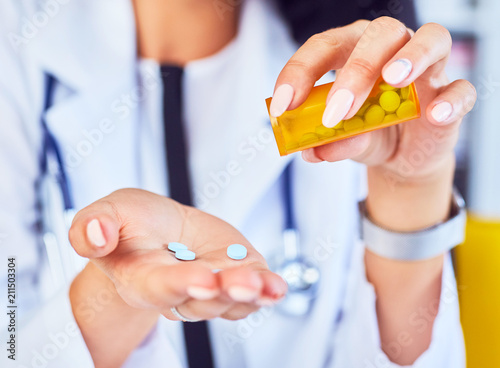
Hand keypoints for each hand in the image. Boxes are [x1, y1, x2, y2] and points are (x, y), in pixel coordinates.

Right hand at [69, 189, 286, 321]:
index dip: (180, 285)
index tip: (201, 278)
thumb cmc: (133, 224)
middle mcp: (180, 292)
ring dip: (249, 294)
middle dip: (221, 293)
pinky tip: (276, 287)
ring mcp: (212, 287)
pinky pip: (252, 291)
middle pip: (201, 300)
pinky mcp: (236, 275)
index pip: (161, 287)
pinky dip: (266, 290)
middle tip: (238, 283)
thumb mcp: (107, 212)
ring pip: (230, 300)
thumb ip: (92, 225)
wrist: (161, 228)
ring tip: (263, 284)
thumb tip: (95, 236)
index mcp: (143, 279)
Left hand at [270, 17, 475, 182]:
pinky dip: (451, 99)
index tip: (282, 106)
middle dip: (357, 69)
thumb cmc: (368, 134)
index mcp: (353, 52)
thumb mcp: (345, 141)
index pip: (325, 47)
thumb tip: (312, 151)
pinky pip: (461, 88)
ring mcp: (427, 69)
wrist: (401, 157)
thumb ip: (331, 142)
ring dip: (412, 57)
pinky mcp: (451, 94)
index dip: (301, 72)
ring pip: (431, 38)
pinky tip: (434, 115)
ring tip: (392, 81)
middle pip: (379, 35)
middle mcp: (391, 50)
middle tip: (338, 110)